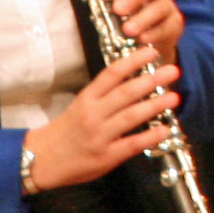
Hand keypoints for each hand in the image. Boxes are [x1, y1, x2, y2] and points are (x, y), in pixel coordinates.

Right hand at [23, 54, 176, 192]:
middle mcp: (93, 115)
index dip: (132, 61)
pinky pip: (131, 144)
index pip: (111, 75)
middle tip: (173, 70)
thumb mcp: (79, 107)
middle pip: (125, 93)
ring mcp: (100, 136)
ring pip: (130, 117)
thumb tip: (134, 80)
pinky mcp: (106, 156)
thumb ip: (103, 96)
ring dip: (154, 105)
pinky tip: (165, 129)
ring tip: (174, 97)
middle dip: (151, 80)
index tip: (150, 51)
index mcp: (86, 99)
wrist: (40, 160)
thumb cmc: (64, 131)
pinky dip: (149, 137)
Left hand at [106, 0, 181, 62]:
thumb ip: (104, 3)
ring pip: (160, 7)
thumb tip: (87, 1)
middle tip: (118, 9)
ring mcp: (166, 6)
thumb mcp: (112, 10)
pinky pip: (167, 26)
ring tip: (129, 30)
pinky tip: (144, 39)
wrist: (148, 45)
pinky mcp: (175, 24)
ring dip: (143, 18)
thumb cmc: (126, 22)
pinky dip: (154, 33)